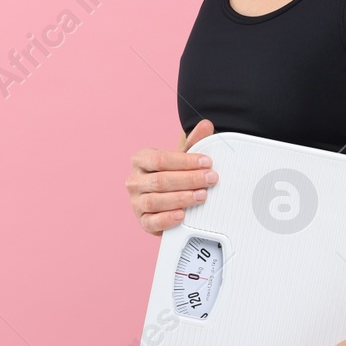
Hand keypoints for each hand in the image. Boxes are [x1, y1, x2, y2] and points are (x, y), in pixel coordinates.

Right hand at [126, 118, 218, 234]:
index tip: (207, 162)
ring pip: (155, 200)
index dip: (185, 161)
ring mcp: (135, 202)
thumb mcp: (182, 157)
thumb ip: (194, 142)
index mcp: (141, 159)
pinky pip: (151, 221)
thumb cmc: (174, 174)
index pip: (161, 159)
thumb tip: (207, 124)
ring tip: (202, 196)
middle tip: (210, 179)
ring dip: (181, 198)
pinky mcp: (142, 221)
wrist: (166, 200)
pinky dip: (167, 219)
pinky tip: (182, 215)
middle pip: (160, 180)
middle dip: (189, 180)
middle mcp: (134, 180)